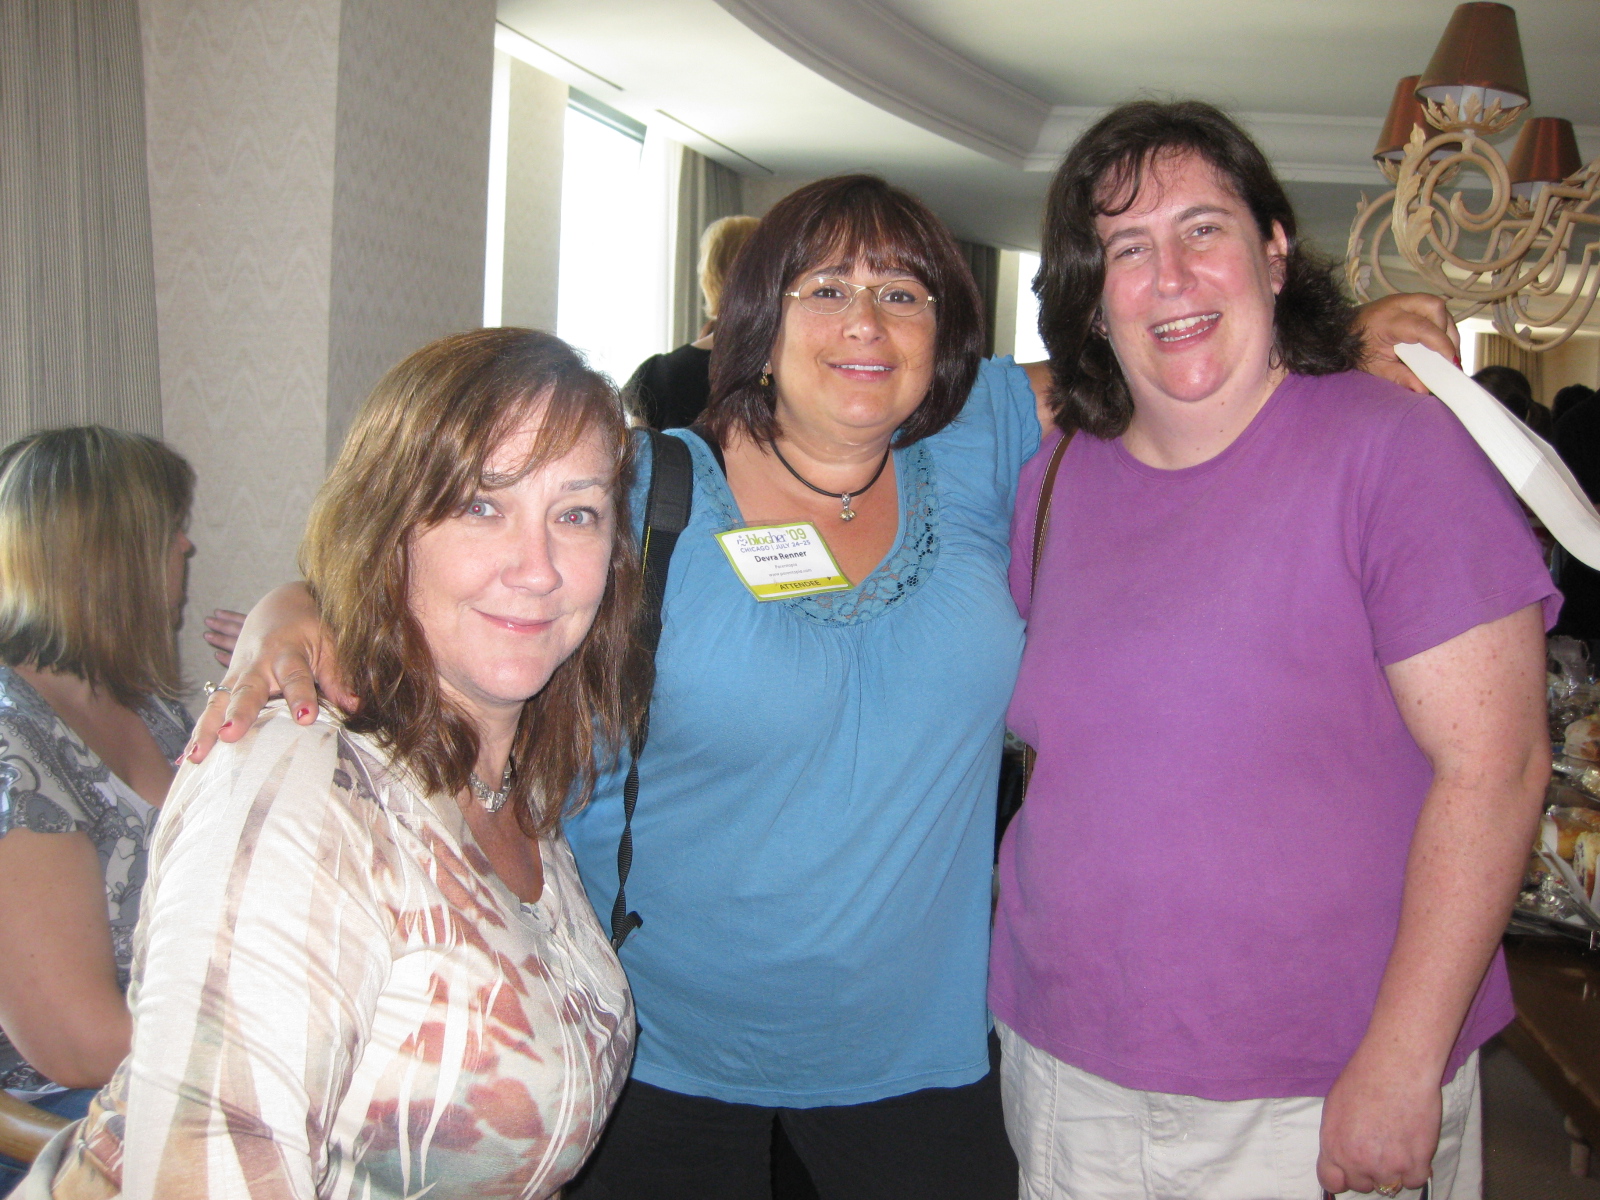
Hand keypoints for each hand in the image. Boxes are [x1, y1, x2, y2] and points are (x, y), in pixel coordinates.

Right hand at [183, 582, 355, 764]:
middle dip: (238, 713)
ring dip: (206, 729)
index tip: (306, 717)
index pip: (294, 676)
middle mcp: (256, 665)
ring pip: (217, 702)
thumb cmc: (309, 627)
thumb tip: (356, 706)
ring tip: (197, 756)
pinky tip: (187, 760)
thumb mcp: (330, 645)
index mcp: (286, 652)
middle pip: (246, 690)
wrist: (280, 604)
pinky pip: (209, 711)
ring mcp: (237, 675)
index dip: (300, 696)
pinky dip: (197, 734)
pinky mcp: (227, 686)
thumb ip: (338, 677)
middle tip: (230, 735)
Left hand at [1317, 1047, 1441, 1195]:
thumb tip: (1341, 1155)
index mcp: (1333, 1146)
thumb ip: (1337, 1138)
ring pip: (1390, 1185)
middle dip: (1370, 1170)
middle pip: (1363, 1184)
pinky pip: (1415, 1180)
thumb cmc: (1363, 1079)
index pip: (1331, 1181)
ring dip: (1394, 1170)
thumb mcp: (1334, 1108)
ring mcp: (1388, 1166)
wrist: (1396, 1067)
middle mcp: (1358, 1161)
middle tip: (1380, 1146)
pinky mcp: (1416, 1163)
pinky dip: (1417, 1168)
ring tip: (1397, 1142)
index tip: (1351, 1170)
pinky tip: (1414, 1146)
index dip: (1342, 1176)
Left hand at [1355, 293, 1460, 394]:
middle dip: (1448, 333)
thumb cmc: (1356, 348)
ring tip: (1447, 354)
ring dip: (1447, 329)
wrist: (1341, 330)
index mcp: (1387, 320)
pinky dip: (1441, 326)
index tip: (1452, 363)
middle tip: (1449, 359)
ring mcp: (1405, 299)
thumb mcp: (1374, 366)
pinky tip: (1440, 344)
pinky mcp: (1410, 301)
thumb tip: (1424, 389)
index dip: (1442, 344)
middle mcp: (1398, 304)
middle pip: (1436, 308)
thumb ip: (1400, 376)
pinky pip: (1434, 310)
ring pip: (1438, 307)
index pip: (1422, 328)